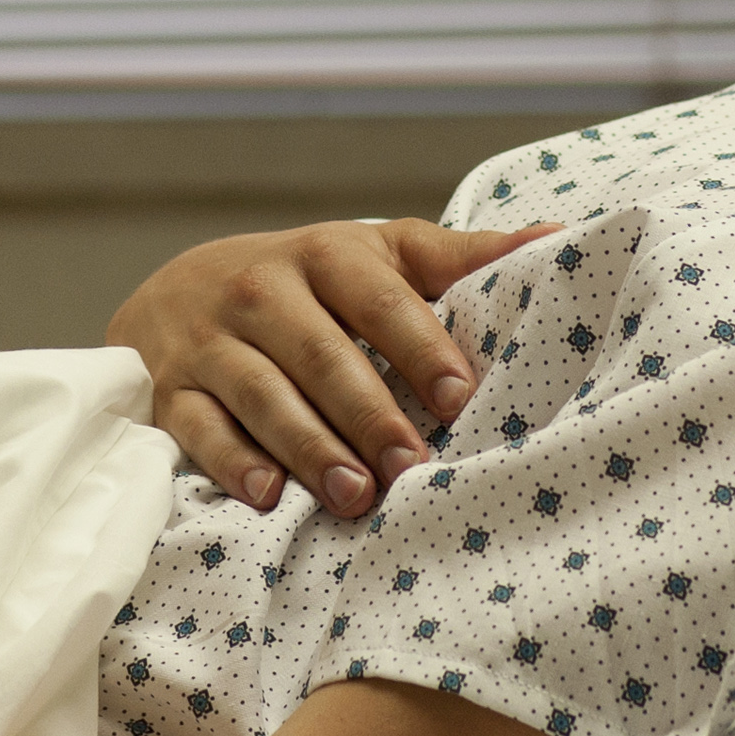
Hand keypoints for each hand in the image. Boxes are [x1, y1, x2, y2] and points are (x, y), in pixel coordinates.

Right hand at [109, 217, 547, 516]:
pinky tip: (270, 496)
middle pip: (321, 355)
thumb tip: (562, 239)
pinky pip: (200, 427)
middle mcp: (262, 290)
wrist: (178, 292)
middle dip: (369, 415)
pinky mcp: (171, 390)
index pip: (379, 299)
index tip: (462, 397)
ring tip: (356, 496)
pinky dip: (233, 461)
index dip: (421, 348)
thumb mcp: (376, 254)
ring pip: (262, 394)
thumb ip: (460, 256)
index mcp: (325, 254)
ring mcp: (210, 341)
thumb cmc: (308, 282)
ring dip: (310, 447)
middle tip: (413, 469)